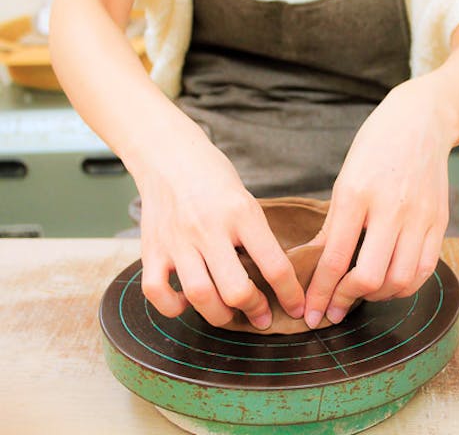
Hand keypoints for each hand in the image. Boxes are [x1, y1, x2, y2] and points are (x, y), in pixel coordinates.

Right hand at [133, 125, 305, 329]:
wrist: (169, 154)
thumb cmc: (214, 178)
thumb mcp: (248, 201)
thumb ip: (258, 237)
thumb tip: (274, 280)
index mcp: (242, 214)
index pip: (274, 265)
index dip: (290, 295)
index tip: (296, 307)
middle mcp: (208, 228)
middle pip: (236, 290)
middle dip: (255, 310)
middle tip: (261, 314)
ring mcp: (177, 241)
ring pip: (200, 297)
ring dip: (220, 316)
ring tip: (230, 313)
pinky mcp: (151, 249)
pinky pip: (156, 293)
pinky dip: (174, 307)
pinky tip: (188, 302)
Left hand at [304, 75, 456, 327]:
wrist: (420, 122)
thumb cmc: (374, 149)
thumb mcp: (344, 181)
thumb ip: (333, 226)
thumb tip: (314, 265)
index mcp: (357, 195)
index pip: (334, 257)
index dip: (320, 292)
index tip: (313, 313)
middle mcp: (391, 208)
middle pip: (369, 276)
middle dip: (346, 300)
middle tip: (334, 308)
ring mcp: (420, 216)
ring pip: (400, 279)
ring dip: (377, 296)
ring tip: (362, 293)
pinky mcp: (440, 222)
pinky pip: (425, 269)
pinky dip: (406, 286)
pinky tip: (390, 283)